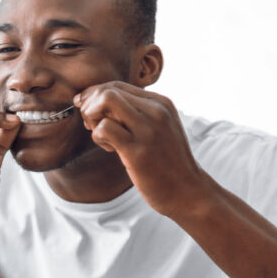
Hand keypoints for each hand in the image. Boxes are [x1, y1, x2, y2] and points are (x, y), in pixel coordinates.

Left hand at [75, 81, 209, 218]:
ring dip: (92, 118)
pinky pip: (104, 128)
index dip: (94, 96)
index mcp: (160, 103)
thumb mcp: (156, 128)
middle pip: (107, 90)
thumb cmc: (165, 161)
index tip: (89, 111)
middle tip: (92, 125)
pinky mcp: (138, 150)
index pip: (116, 85)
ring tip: (102, 136)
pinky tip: (109, 148)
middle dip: (90, 106)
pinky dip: (98, 136)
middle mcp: (156, 111)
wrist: (187, 192)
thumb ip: (133, 113)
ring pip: (105, 101)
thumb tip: (93, 100)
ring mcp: (148, 130)